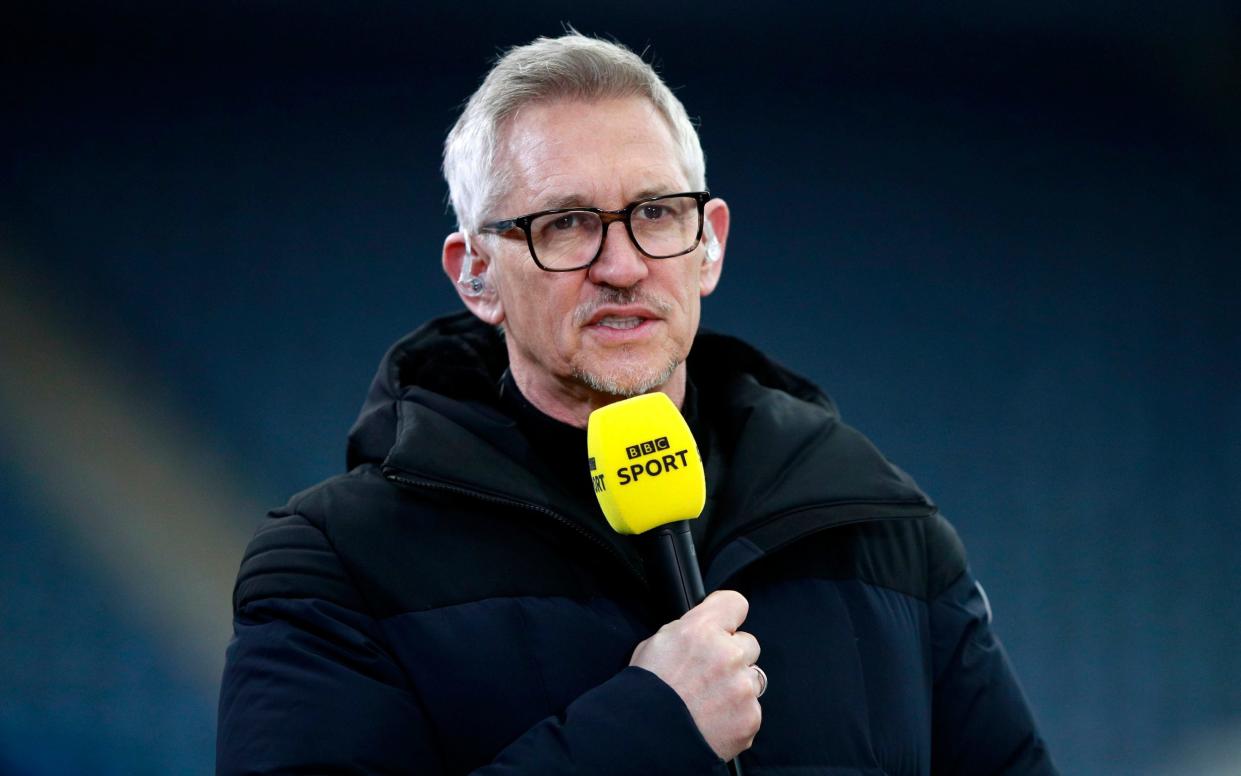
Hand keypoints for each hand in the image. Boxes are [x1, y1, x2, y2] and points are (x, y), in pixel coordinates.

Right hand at [629, 590, 762, 759]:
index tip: (726, 624)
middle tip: (709, 674)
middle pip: (749, 644)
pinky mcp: (750, 717)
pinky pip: (751, 709)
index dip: (729, 615)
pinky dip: (736, 715)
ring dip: (737, 686)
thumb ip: (688, 631)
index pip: (735, 603)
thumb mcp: (656, 644)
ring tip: (709, 701)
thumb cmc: (645, 692)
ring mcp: (742, 687)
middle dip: (733, 656)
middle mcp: (728, 654)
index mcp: (702, 630)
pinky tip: (713, 720)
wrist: (644, 739)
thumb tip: (705, 630)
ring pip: (753, 678)